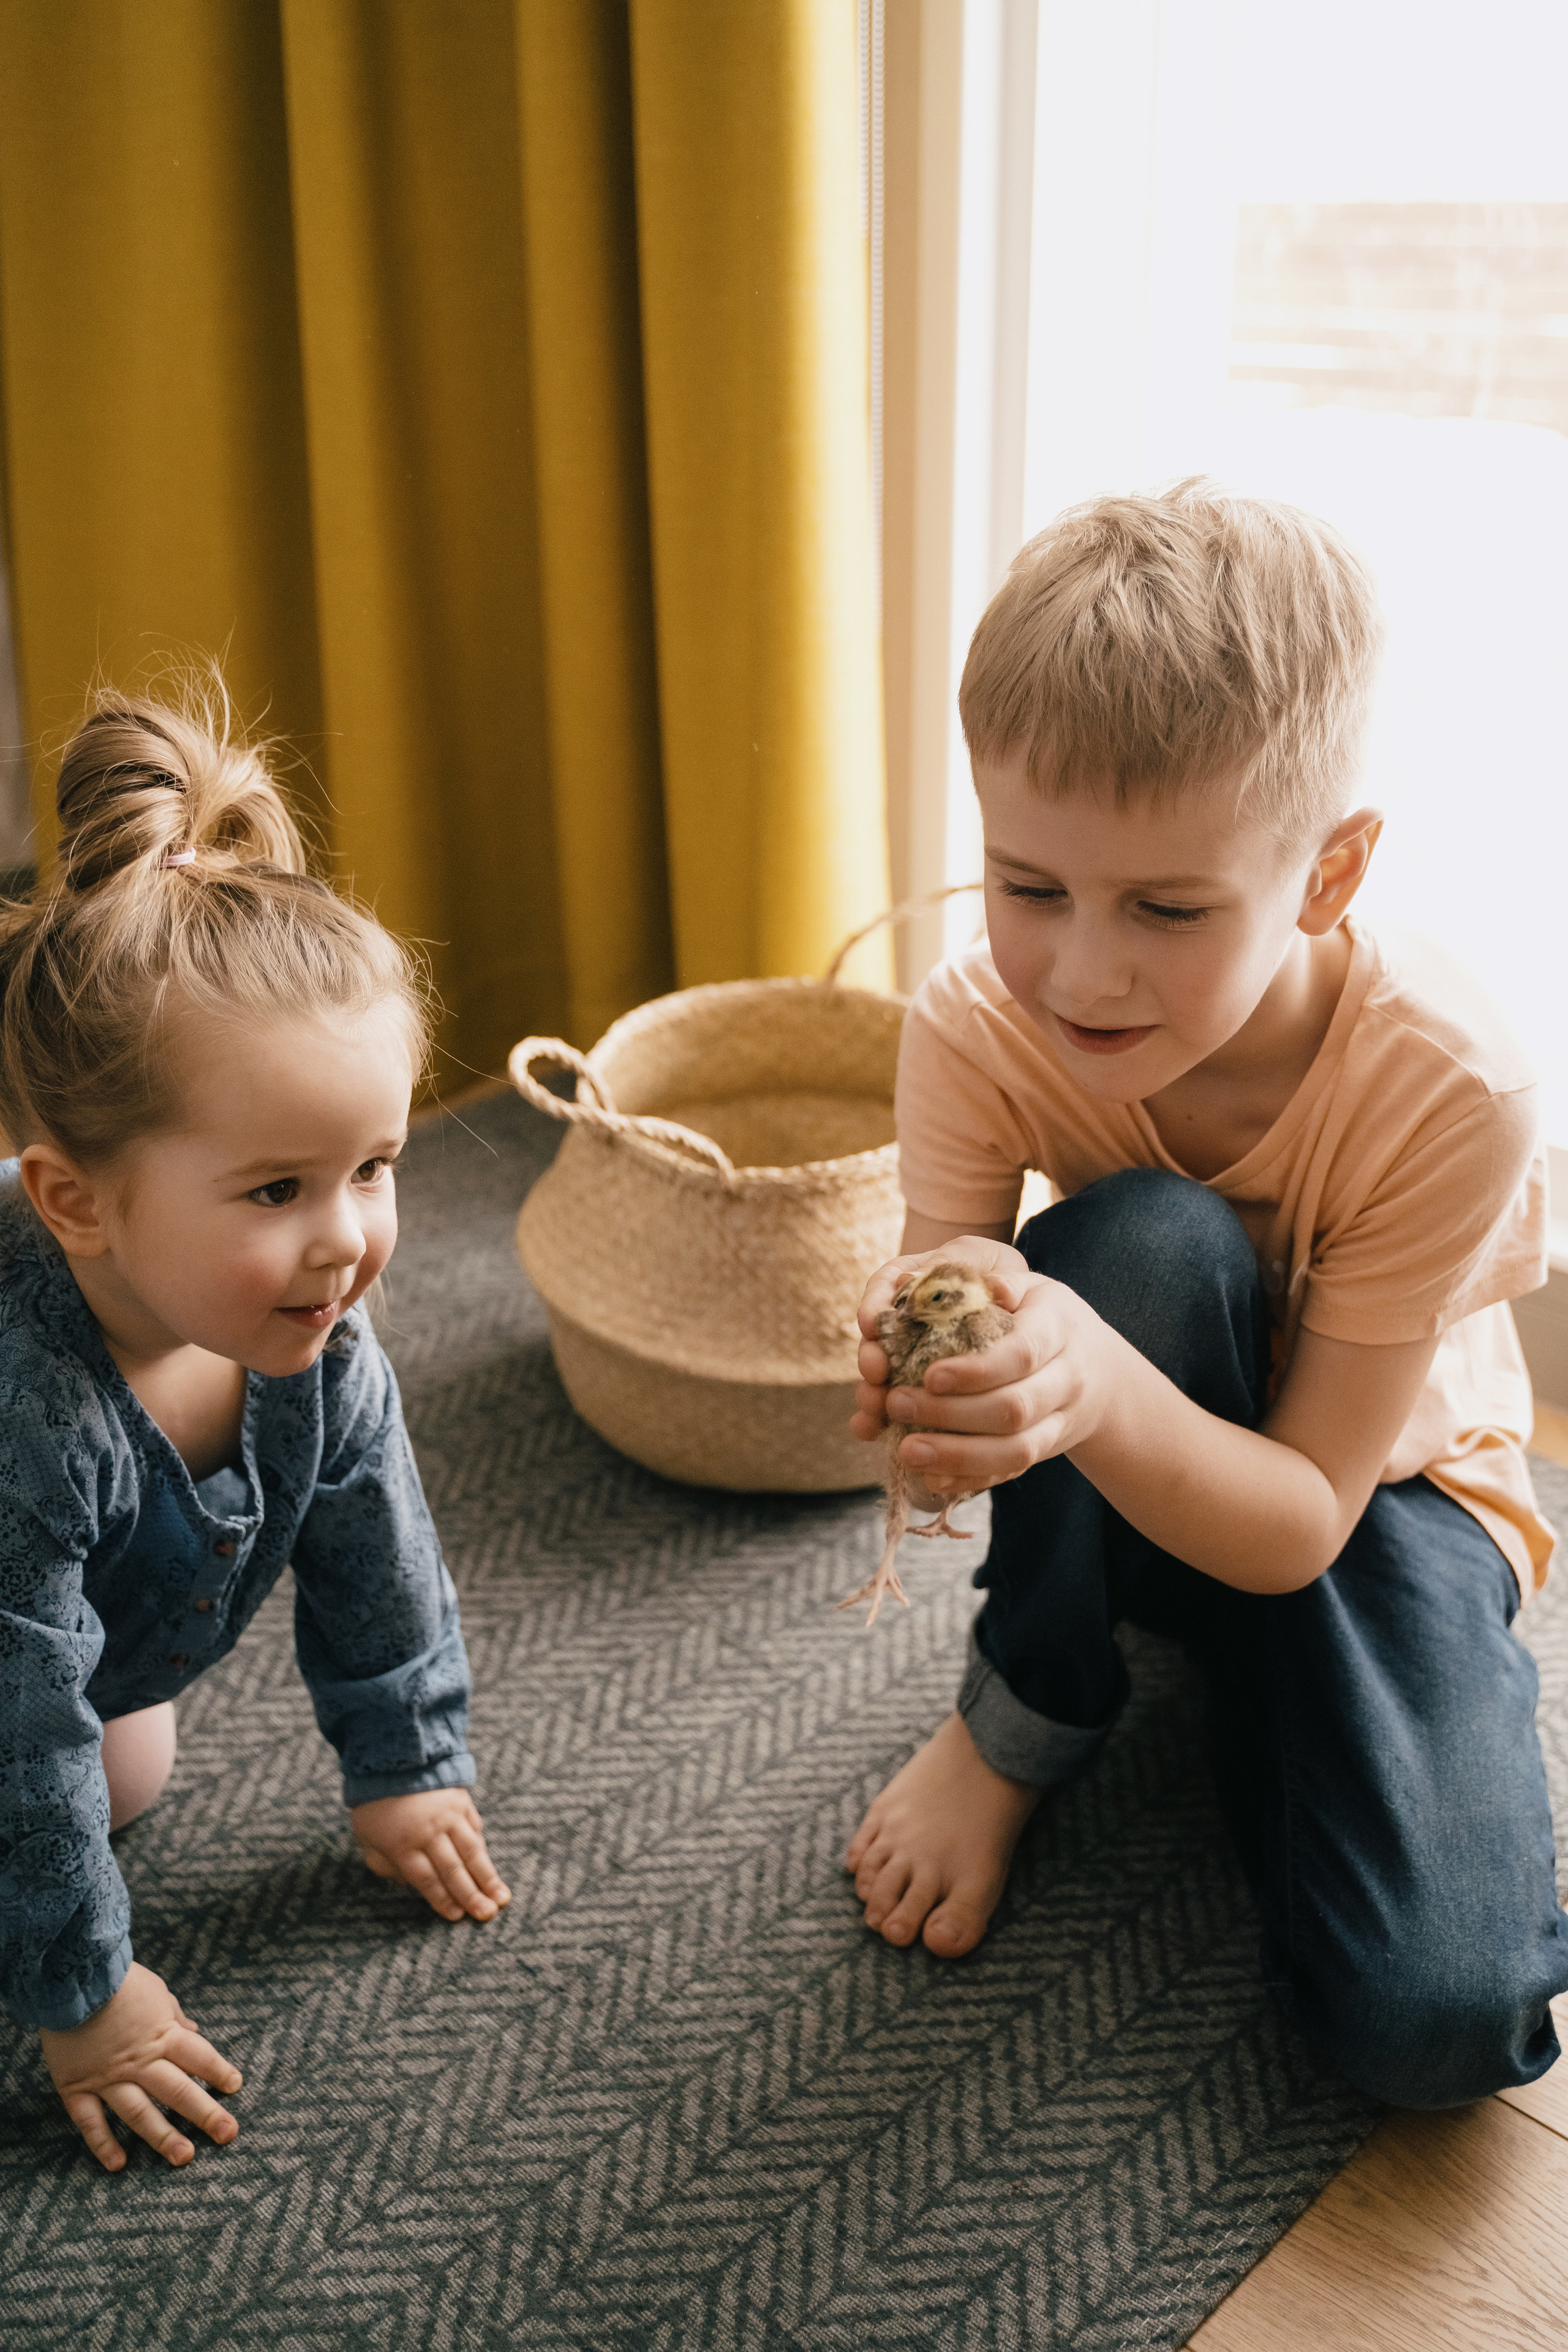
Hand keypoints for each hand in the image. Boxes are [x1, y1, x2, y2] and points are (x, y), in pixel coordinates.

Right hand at [39, 1960, 241, 2172]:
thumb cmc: (118, 1980)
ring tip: (184, 2157)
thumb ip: (174, 2016)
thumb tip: (193, 2031)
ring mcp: (108, 2077)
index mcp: (163, 2034)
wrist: (70, 1977)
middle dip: (206, 2113)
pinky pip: (91, 2121)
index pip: (200, 2057)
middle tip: (228, 2134)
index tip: (235, 2087)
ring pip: (140, 2113)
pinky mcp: (77, 2086)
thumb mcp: (156, 1991)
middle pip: (178, 2091)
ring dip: (163, 2138)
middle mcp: (140, 2061)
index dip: (219, 2072)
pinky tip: (119, 2164)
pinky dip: (103, 2143)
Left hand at [351, 1788, 511, 1922]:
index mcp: (402, 1843)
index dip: (442, 1900)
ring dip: (487, 1877)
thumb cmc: (374, 1805)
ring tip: (502, 1897)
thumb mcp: (368, 1838)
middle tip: (487, 1915)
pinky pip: (475, 1829)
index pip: (426, 1879)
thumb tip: (409, 1886)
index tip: (457, 1917)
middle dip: (472, 1895)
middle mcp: (429, 1830)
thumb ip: (385, 1865)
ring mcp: (448, 1814)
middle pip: (453, 1869)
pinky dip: (482, 1849)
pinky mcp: (461, 1801)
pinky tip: (489, 1867)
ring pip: (472, 1851)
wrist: (392, 1758)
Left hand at [850, 1246, 1112, 1496]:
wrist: (1103, 1372)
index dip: (975, 1371)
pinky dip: (971, 1479)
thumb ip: (1004, 1282)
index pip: (1021, 1355)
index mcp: (1059, 1331)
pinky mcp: (1045, 1451)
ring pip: (1014, 1451)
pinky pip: (1011, 1473)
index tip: (928, 1376)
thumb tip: (981, 1285)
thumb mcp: (1036, 1290)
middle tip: (896, 1404)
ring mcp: (1059, 1422)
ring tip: (906, 1451)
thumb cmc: (1051, 1320)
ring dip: (957, 1455)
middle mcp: (1066, 1381)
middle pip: (1013, 1409)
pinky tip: (932, 1478)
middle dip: (951, 1414)